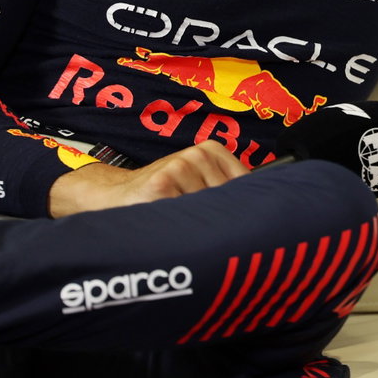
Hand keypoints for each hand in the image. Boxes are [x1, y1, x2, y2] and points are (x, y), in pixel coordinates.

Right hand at [48, 140, 248, 216]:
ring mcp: (180, 167)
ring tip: (177, 220)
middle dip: (219, 218)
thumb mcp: (196, 182)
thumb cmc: (162, 193)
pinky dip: (180, 227)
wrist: (114, 195)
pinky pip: (186, 216)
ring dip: (197, 224)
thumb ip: (224, 188)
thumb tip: (264, 209)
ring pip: (209, 210)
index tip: (242, 224)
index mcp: (211, 151)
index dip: (242, 208)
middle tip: (202, 226)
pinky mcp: (162, 184)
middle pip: (228, 199)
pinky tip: (166, 222)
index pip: (244, 184)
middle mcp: (198, 155)